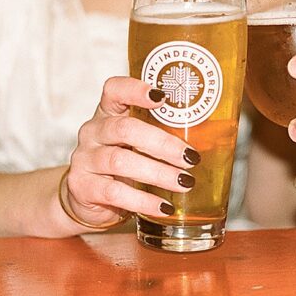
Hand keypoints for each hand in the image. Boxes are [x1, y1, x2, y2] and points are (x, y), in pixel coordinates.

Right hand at [63, 77, 198, 226]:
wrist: (89, 198)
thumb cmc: (122, 165)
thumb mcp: (137, 144)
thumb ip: (161, 135)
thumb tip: (213, 138)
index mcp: (108, 113)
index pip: (115, 90)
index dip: (136, 90)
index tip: (162, 97)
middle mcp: (93, 131)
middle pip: (125, 129)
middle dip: (162, 143)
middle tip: (191, 157)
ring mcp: (85, 159)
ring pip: (120, 161)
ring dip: (158, 173)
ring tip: (184, 182)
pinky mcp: (82, 186)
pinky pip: (115, 192)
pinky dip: (144, 200)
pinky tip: (164, 206)